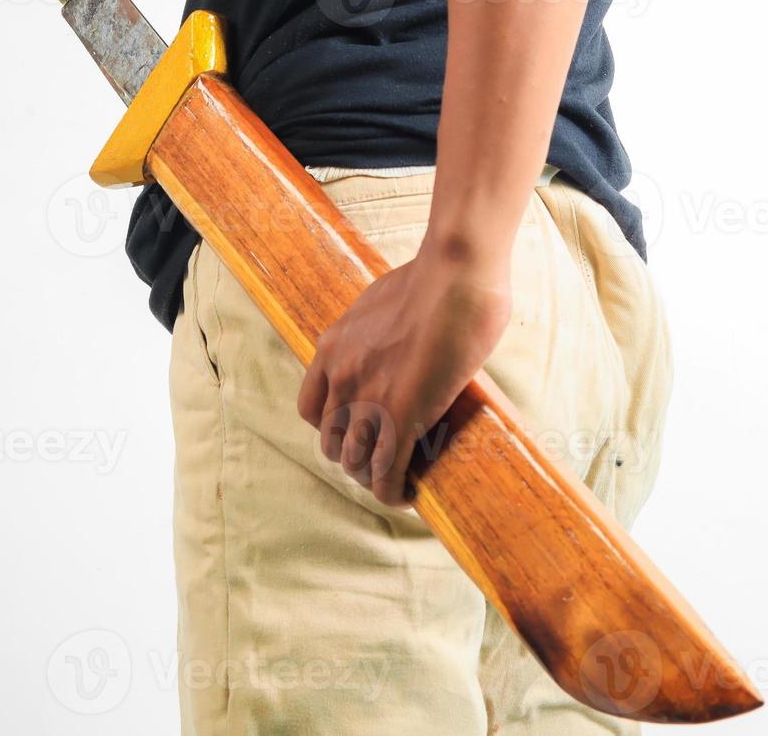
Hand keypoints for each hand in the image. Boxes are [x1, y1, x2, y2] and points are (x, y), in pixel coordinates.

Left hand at [297, 239, 512, 507]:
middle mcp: (341, 376)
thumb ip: (386, 324)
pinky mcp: (401, 418)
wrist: (456, 272)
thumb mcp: (390, 299)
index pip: (311, 407)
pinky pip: (386, 473)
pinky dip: (394, 492)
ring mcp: (368, 399)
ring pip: (354, 462)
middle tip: (383, 459)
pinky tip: (409, 496)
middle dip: (353, 455)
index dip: (333, 427)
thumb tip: (409, 331)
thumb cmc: (439, 274)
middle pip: (330, 440)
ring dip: (373, 477)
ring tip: (398, 481)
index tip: (357, 430)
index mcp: (333, 346)